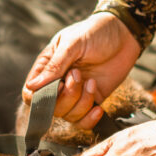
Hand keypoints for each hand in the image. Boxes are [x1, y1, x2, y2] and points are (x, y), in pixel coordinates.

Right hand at [22, 12, 140, 128]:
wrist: (124, 35)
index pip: (31, 94)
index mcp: (47, 67)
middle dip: (68, 96)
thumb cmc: (95, 33)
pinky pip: (83, 122)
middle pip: (51, 108)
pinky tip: (99, 107)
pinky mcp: (92, 101)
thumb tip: (32, 86)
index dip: (42, 97)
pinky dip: (90, 119)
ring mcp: (75, 94)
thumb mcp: (73, 44)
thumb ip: (54, 66)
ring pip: (69, 116)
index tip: (60, 84)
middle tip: (79, 74)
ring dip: (82, 102)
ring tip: (92, 82)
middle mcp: (58, 83)